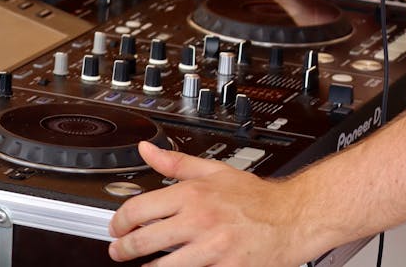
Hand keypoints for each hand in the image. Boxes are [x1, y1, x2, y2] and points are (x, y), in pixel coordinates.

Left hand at [108, 141, 301, 266]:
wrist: (289, 219)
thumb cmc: (254, 198)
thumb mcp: (215, 171)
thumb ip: (176, 163)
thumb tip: (147, 150)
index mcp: (194, 194)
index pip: (141, 208)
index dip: (120, 221)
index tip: (116, 226)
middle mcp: (199, 221)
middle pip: (144, 240)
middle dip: (124, 249)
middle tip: (119, 251)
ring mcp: (210, 249)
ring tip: (144, 266)